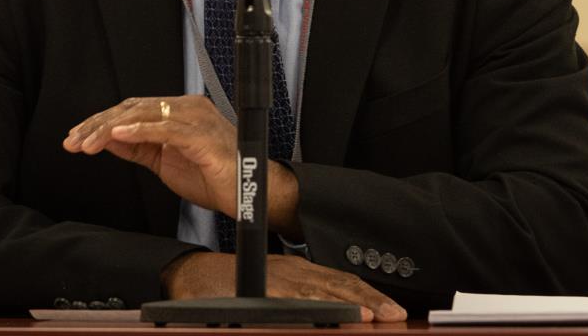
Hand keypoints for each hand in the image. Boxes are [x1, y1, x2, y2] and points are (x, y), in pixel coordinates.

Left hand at [63, 95, 239, 213]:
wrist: (250, 193)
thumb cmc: (215, 178)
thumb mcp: (165, 162)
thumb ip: (139, 147)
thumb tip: (107, 139)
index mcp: (179, 112)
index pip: (132, 109)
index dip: (101, 122)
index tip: (76, 138)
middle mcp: (187, 109)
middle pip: (133, 108)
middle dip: (98, 125)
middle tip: (73, 141)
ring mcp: (196, 119)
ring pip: (144, 115)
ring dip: (110, 129)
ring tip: (86, 143)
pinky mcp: (202, 136)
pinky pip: (165, 128)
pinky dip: (139, 130)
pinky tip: (118, 135)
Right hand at [162, 252, 405, 322]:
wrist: (192, 276)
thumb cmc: (231, 285)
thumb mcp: (274, 290)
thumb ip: (301, 298)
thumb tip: (328, 315)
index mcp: (300, 272)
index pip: (341, 282)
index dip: (368, 295)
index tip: (391, 310)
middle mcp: (294, 272)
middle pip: (339, 285)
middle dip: (370, 300)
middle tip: (395, 315)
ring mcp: (278, 281)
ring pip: (320, 292)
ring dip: (349, 304)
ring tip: (372, 316)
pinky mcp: (261, 292)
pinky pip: (291, 300)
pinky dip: (313, 307)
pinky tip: (331, 315)